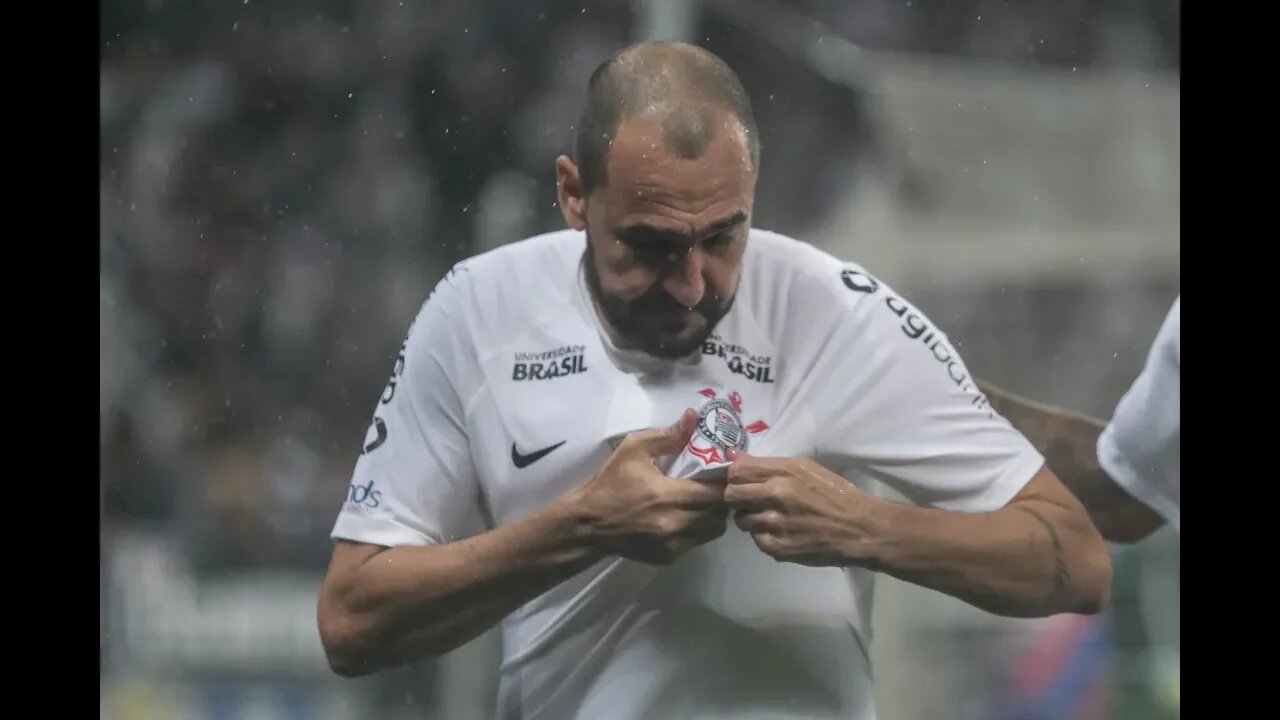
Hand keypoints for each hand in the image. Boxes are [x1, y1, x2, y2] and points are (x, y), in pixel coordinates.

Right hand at [570, 409, 729, 564]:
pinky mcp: (669, 557)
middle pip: (720, 514)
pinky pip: (697, 542)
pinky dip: (697, 529)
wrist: (587, 524)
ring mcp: (673, 544)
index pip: (717, 492)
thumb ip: (668, 435)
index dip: (723, 481)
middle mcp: (676, 524)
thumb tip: (693, 416)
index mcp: (668, 495)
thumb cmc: (610, 483)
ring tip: (702, 501)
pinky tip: (685, 516)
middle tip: (714, 485)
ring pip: (713, 532)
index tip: (721, 471)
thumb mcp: (634, 450)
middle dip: (722, 499)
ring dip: (713, 515)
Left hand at [724, 451, 881, 567]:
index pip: (736, 472)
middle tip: (751, 500)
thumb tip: (732, 455)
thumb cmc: (835, 493)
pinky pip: (756, 540)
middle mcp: (775, 497)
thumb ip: (767, 464)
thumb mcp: (805, 468)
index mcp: (783, 474)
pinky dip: (764, 536)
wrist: (860, 529)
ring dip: (751, 518)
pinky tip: (781, 532)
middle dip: (737, 497)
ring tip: (770, 517)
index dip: (735, 476)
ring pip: (741, 520)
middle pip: (731, 496)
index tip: (742, 481)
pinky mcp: (778, 548)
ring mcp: (775, 525)